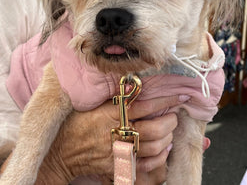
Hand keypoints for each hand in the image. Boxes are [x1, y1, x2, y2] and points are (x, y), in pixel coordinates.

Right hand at [35, 95, 188, 183]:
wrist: (62, 150)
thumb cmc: (78, 122)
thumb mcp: (95, 104)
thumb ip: (117, 97)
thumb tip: (136, 85)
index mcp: (112, 113)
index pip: (145, 105)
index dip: (165, 100)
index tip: (179, 96)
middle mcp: (117, 132)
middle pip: (154, 129)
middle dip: (170, 121)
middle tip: (174, 115)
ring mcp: (118, 151)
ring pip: (153, 146)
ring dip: (167, 137)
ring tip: (170, 130)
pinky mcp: (118, 165)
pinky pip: (145, 164)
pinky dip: (159, 157)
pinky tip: (164, 149)